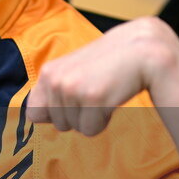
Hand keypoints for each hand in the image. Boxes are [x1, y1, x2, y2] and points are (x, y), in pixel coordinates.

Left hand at [26, 17, 178, 135]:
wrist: (145, 49)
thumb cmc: (111, 62)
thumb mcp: (76, 68)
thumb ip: (55, 87)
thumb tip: (35, 116)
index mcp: (48, 71)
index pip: (34, 113)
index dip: (57, 113)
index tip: (76, 100)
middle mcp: (55, 78)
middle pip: (57, 124)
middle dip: (77, 116)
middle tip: (97, 92)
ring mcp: (72, 87)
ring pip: (74, 128)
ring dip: (92, 117)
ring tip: (107, 91)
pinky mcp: (92, 97)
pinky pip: (90, 130)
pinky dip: (104, 121)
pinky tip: (114, 96)